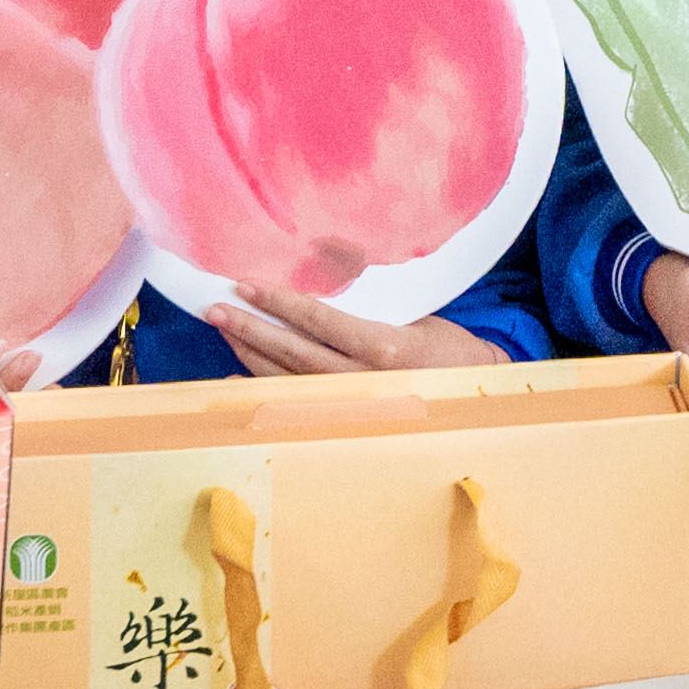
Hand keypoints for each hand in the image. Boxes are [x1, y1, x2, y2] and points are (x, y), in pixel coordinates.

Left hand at [208, 286, 516, 377]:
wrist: (472, 392)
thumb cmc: (447, 346)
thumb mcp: (417, 314)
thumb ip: (371, 303)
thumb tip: (326, 273)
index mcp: (382, 348)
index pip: (318, 321)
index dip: (279, 303)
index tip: (247, 286)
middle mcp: (361, 379)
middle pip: (292, 353)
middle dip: (249, 330)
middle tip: (215, 309)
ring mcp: (351, 402)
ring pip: (287, 378)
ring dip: (250, 353)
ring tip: (223, 329)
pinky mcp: (346, 415)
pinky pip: (292, 402)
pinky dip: (260, 389)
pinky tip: (234, 378)